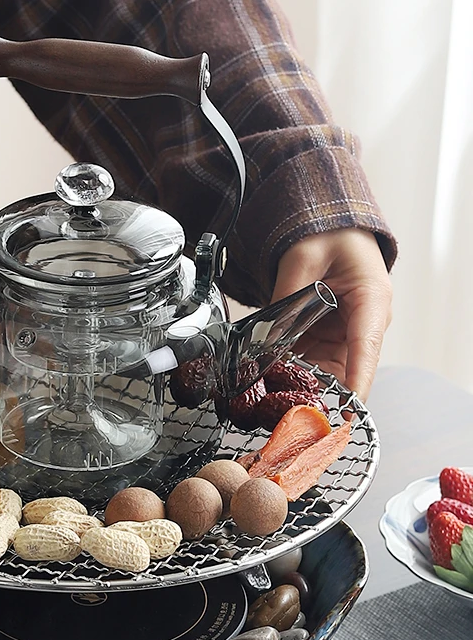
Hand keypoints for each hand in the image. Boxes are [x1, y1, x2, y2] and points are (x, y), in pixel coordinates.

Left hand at [271, 229, 392, 400]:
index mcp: (371, 301)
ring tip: (274, 395)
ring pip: (325, 370)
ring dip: (302, 383)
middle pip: (345, 369)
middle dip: (319, 391)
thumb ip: (287, 296)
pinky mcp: (328, 338)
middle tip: (290, 408)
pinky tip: (271, 378)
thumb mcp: (303, 259)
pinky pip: (312, 361)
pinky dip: (293, 371)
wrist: (330, 230)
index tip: (348, 410)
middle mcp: (364, 323)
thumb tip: (268, 333)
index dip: (357, 382)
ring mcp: (346, 334)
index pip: (366, 349)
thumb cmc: (330, 237)